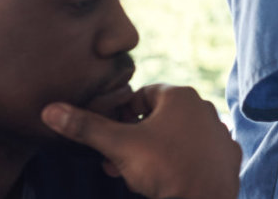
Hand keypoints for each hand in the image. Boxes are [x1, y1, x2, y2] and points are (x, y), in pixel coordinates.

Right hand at [41, 84, 240, 198]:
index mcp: (180, 96)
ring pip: (176, 137)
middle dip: (134, 139)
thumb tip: (50, 110)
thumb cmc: (164, 169)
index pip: (141, 95)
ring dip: (153, 152)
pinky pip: (195, 154)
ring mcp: (218, 132)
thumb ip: (86, 127)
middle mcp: (204, 108)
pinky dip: (179, 163)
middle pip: (159, 118)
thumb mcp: (119, 146)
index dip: (122, 115)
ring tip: (135, 175)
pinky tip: (165, 180)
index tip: (112, 137)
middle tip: (117, 161)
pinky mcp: (227, 156)